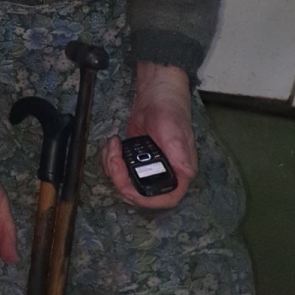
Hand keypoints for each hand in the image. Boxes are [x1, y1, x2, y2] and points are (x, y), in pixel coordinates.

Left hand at [102, 63, 196, 210]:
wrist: (156, 93)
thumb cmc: (171, 112)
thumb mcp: (174, 134)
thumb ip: (179, 154)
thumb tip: (186, 174)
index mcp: (178, 173)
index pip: (165, 199)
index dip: (146, 200)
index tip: (127, 188)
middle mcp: (162, 173)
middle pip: (138, 192)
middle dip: (120, 178)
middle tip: (114, 157)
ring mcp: (145, 166)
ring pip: (124, 181)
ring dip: (111, 167)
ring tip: (113, 145)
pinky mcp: (132, 158)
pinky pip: (117, 168)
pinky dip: (109, 159)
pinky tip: (112, 143)